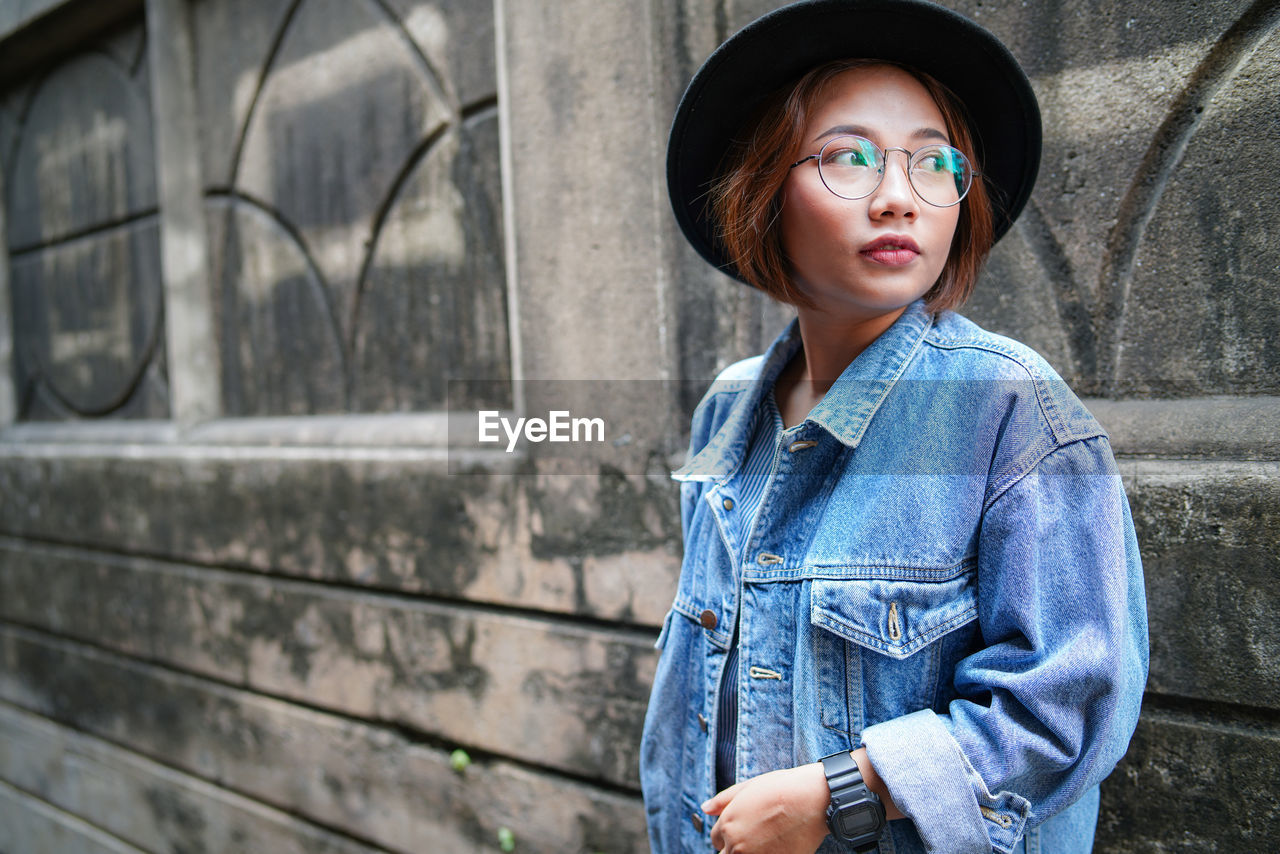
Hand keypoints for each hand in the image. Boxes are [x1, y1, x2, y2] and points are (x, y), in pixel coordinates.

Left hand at [701, 762, 830, 853]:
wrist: (813, 800)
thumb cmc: (781, 788)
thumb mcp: (748, 787)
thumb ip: (722, 800)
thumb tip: (704, 808)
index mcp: (727, 824)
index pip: (715, 840)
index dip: (727, 835)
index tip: (743, 831)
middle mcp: (737, 844)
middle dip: (733, 849)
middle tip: (753, 839)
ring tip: (763, 843)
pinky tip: (774, 848)